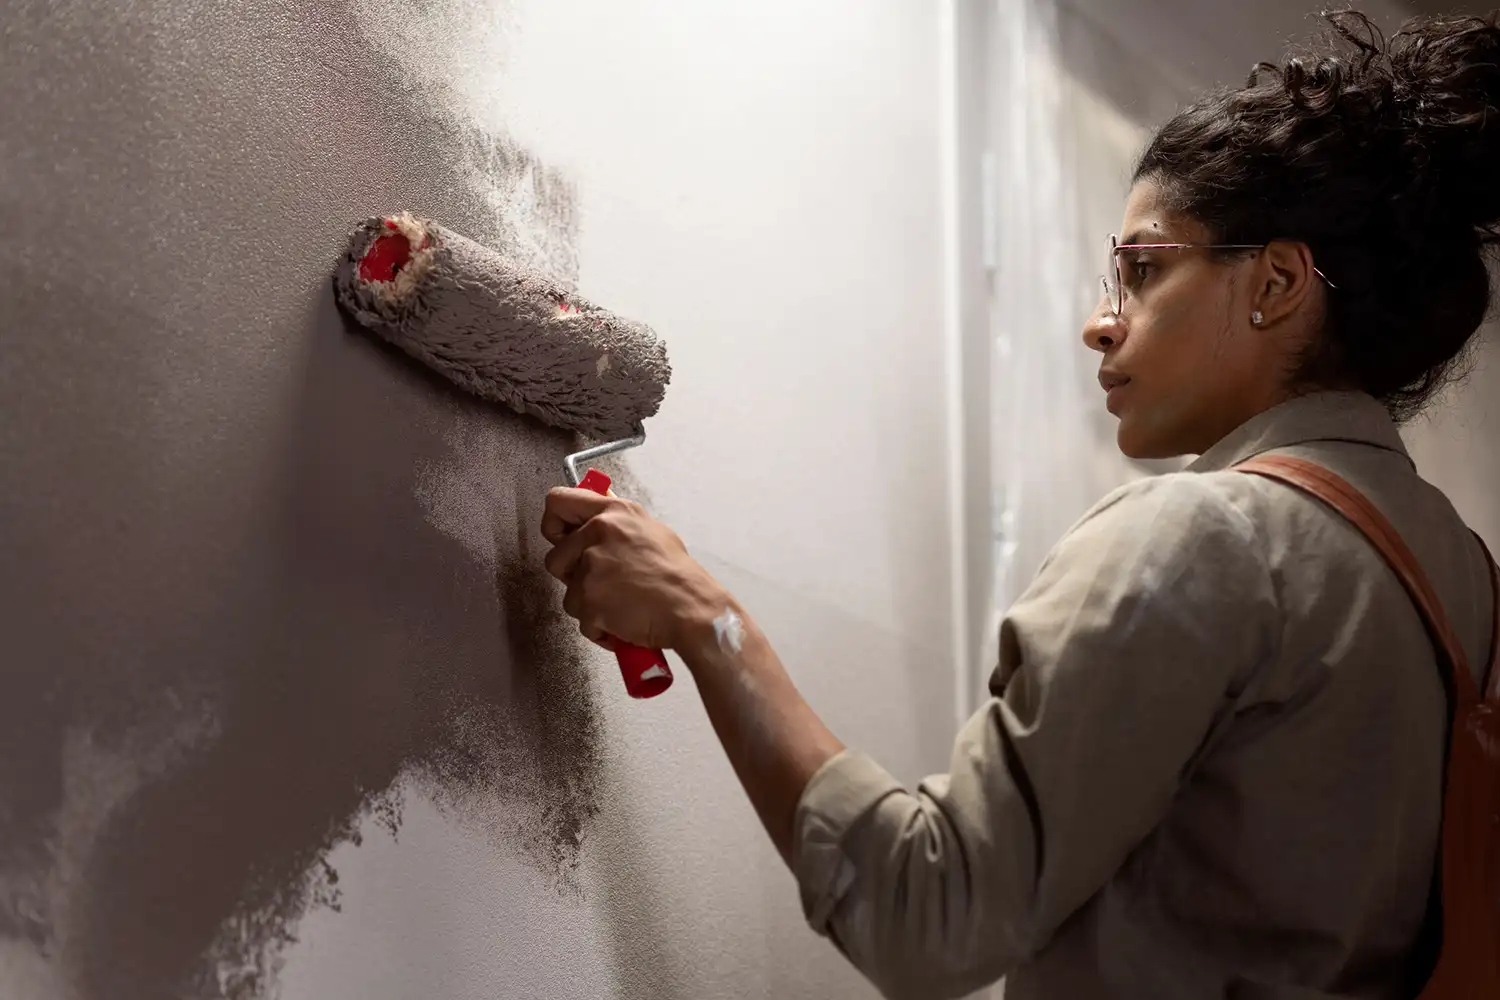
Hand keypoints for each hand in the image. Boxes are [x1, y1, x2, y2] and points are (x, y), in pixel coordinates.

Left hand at [541, 487, 728, 651]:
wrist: (692, 609)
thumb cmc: (679, 576)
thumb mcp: (651, 531)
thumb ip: (618, 523)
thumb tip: (599, 516)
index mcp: (614, 513)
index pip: (558, 501)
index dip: (554, 525)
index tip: (562, 540)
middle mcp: (598, 534)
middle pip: (555, 558)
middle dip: (572, 577)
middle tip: (602, 585)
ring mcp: (591, 568)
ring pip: (569, 595)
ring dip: (590, 607)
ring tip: (621, 606)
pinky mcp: (589, 599)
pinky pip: (582, 621)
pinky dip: (600, 629)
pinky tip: (624, 623)